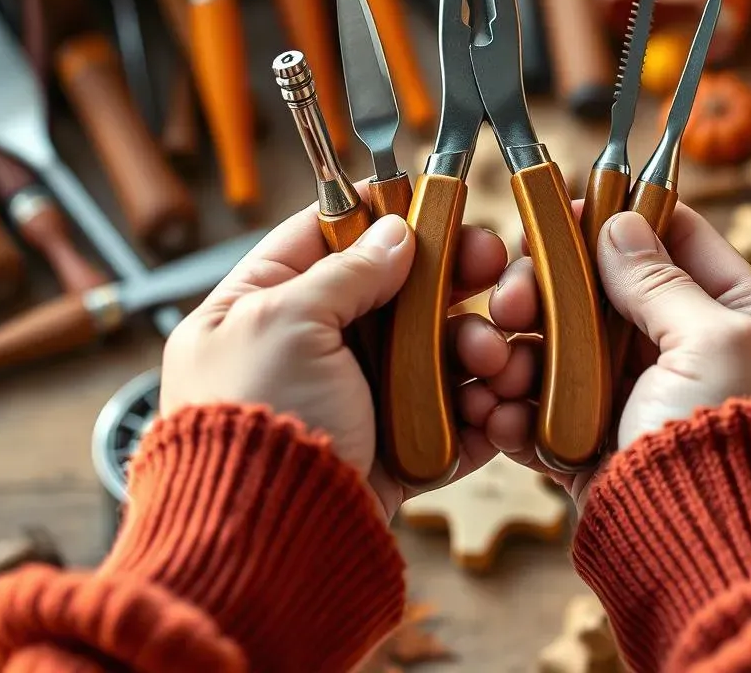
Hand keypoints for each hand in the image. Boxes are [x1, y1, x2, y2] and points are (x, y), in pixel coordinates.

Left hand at [160, 183, 533, 520]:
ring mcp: (355, 400)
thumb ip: (344, 271)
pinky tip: (498, 404)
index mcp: (262, 307)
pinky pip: (449, 417)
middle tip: (494, 264)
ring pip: (433, 352)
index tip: (435, 202)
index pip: (325, 235)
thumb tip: (396, 231)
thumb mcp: (286, 323)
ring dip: (475, 347)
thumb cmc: (253, 424)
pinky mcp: (391, 450)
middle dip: (451, 281)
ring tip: (491, 359)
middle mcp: (310, 349)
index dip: (382, 215)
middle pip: (397, 293)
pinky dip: (479, 412)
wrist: (263, 549)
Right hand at [487, 202, 750, 508]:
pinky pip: (552, 414)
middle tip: (511, 295)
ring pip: (570, 351)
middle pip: (609, 296)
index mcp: (746, 323)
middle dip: (554, 290)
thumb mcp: (714, 342)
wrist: (714, 568)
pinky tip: (499, 410)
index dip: (625, 217)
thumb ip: (661, 281)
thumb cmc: (733, 446)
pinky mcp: (603, 451)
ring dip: (526, 351)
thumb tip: (620, 223)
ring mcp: (645, 404)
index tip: (565, 206)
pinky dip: (521, 410)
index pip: (682, 241)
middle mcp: (694, 358)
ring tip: (498, 362)